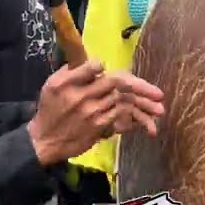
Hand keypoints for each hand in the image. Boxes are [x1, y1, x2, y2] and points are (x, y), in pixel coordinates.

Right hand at [27, 60, 164, 165]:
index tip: (106, 68)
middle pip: (116, 83)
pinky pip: (119, 118)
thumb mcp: (51, 86)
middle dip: (140, 86)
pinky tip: (146, 121)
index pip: (94, 67)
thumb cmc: (49, 111)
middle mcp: (80, 95)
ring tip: (160, 108)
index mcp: (67, 82)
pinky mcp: (97, 126)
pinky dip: (133, 118)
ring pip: (122, 101)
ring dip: (143, 105)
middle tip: (158, 93)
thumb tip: (92, 63)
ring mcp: (91, 112)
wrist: (44, 140)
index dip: (103, 66)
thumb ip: (70, 72)